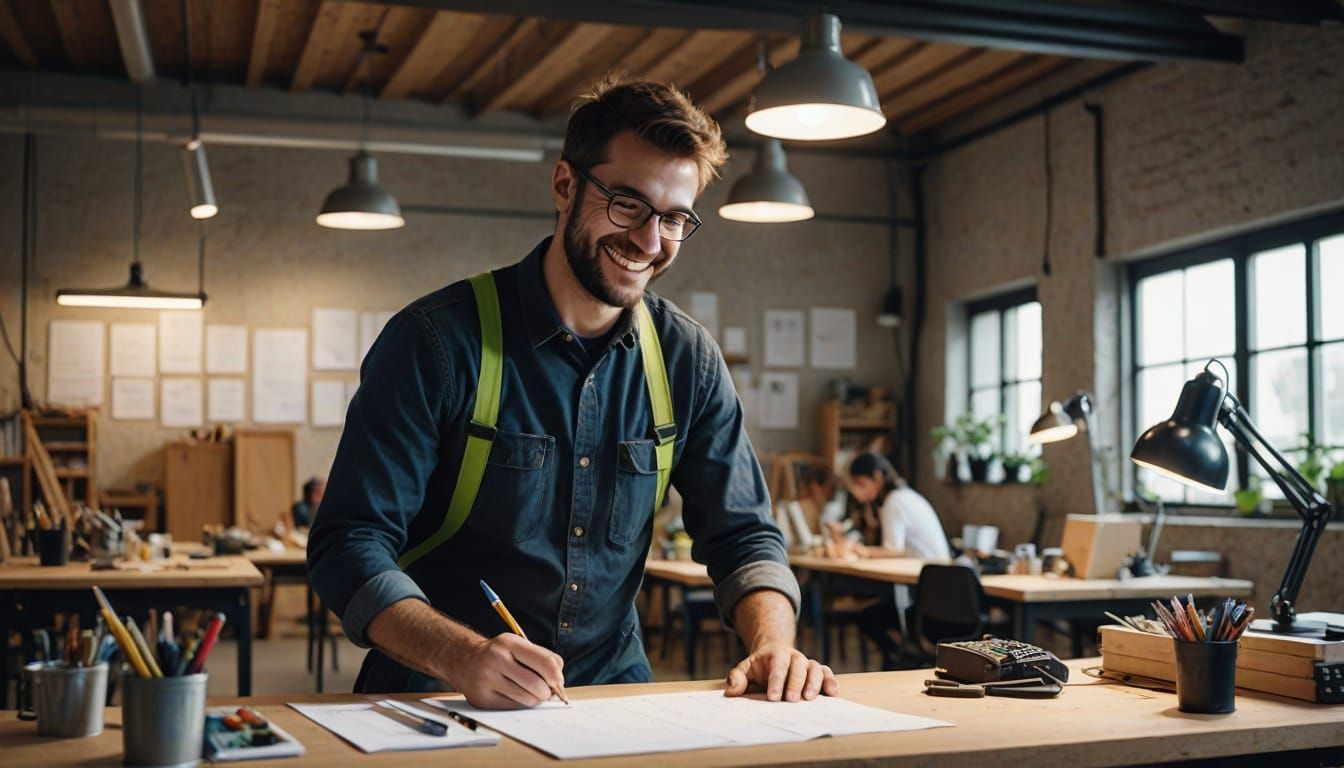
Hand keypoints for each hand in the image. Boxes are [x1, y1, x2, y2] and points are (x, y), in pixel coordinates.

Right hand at [452, 633, 566, 708]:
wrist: (465, 662)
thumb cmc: (501, 654)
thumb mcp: (520, 646)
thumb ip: (543, 658)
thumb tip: (559, 682)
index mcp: (510, 643)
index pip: (544, 662)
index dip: (556, 676)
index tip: (558, 682)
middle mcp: (496, 659)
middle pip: (536, 685)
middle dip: (547, 692)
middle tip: (546, 692)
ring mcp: (487, 680)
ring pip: (526, 699)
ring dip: (535, 699)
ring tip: (532, 693)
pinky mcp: (483, 699)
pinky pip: (513, 707)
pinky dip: (521, 704)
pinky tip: (516, 695)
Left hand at [724, 642, 837, 701]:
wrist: (775, 655)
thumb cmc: (760, 666)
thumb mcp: (745, 668)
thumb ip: (737, 678)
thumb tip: (731, 692)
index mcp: (777, 654)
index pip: (777, 666)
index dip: (776, 681)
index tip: (773, 696)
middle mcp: (795, 657)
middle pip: (798, 667)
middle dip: (795, 683)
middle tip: (791, 699)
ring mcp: (808, 664)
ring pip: (815, 669)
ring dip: (814, 683)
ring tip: (809, 698)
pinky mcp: (818, 672)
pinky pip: (827, 673)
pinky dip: (831, 682)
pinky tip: (832, 694)